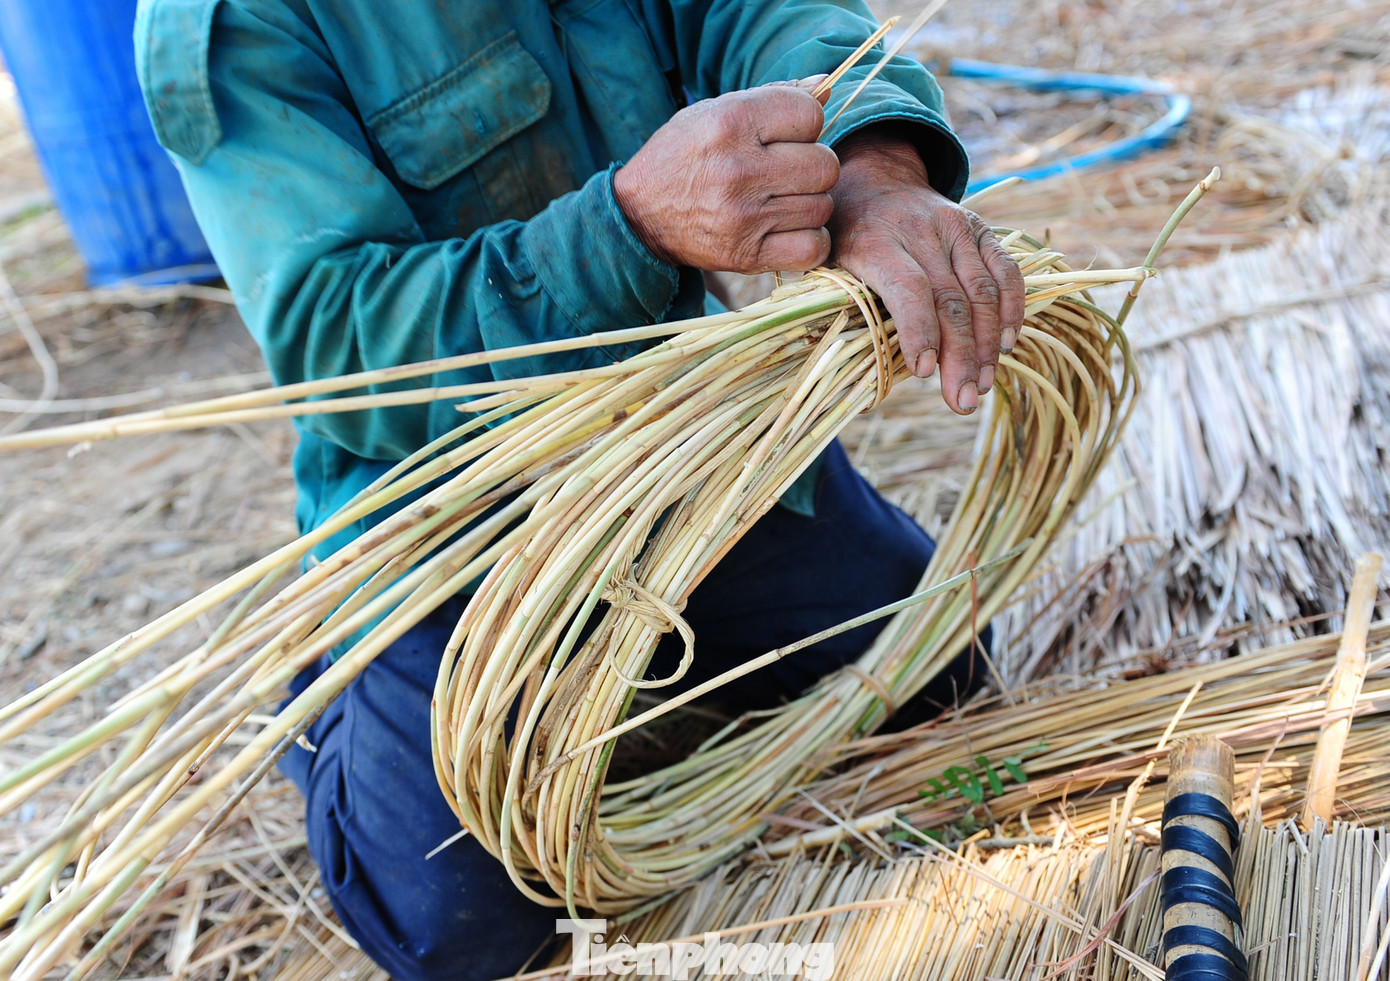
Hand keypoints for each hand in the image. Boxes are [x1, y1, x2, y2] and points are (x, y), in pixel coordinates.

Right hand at [613, 81, 839, 273]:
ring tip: (782, 201)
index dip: (806, 124)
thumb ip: (772, 97)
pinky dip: (810, 241)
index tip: (786, 136)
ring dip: (810, 204)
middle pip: (825, 166)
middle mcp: (739, 170)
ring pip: (822, 207)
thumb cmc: (683, 156)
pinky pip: (813, 247)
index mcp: (730, 123)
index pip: (810, 115)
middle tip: (788, 173)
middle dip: (813, 167)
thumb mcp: (714, 112)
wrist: (638, 214)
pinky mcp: (746, 255)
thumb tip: (827, 86)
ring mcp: (744, 217)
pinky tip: (791, 230)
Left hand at [827, 128, 1024, 414]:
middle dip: (961, 356)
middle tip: (964, 401)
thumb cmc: (847, 241)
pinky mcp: (979, 227)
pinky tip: (1007, 344)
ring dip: (988, 344)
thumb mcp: (831, 267)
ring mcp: (954, 226)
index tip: (926, 373)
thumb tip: (868, 374)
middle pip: (950, 300)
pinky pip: (1005, 270)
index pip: (908, 289)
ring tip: (983, 385)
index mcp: (873, 243)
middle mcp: (918, 232)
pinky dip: (1011, 308)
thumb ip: (849, 308)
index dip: (919, 332)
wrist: (874, 183)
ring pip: (982, 290)